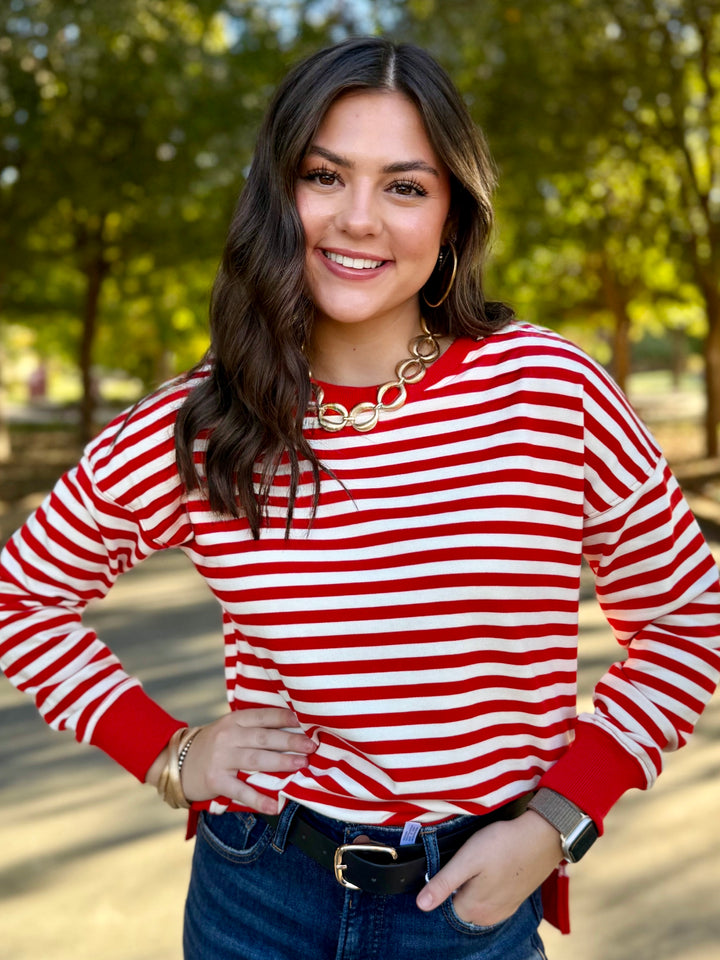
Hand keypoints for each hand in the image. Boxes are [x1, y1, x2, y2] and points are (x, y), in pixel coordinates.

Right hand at [148, 709, 315, 813]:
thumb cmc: (215, 745)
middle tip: (311, 746)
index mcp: (234, 720)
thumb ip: (254, 729)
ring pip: (256, 760)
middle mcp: (228, 737)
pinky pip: (241, 791)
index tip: (306, 722)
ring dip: (281, 762)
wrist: (178, 762)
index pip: (263, 716)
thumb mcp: (230, 729)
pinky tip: (275, 806)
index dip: (285, 718)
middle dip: (290, 741)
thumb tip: (292, 729)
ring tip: (301, 764)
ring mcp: (221, 759)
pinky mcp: (216, 781)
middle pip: (264, 737)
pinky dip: (259, 799)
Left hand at [416, 811, 561, 925]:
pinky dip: (487, 890)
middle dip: (457, 888)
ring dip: (472, 889)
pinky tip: (490, 871)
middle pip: (460, 907)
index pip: (444, 906)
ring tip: (478, 864)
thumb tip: (420, 906)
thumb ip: (443, 884)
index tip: (449, 865)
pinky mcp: (514, 901)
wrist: (541, 838)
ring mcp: (503, 911)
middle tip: (464, 862)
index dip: (442, 885)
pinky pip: (492, 902)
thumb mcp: (467, 860)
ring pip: (476, 905)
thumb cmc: (501, 845)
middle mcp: (487, 917)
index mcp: (472, 909)